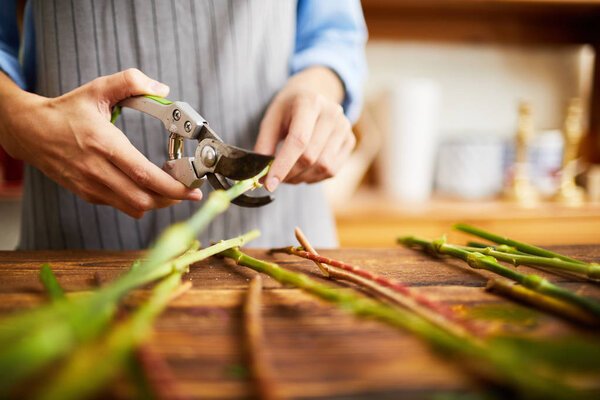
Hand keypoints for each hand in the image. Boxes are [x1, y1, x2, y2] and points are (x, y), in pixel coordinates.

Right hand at [0, 68, 201, 218]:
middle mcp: (97, 170)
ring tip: (171, 188)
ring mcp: (91, 186)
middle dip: (172, 198)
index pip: (144, 175)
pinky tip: (147, 187)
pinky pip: (121, 206)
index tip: (192, 187)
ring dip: (157, 202)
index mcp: (103, 144)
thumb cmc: (65, 112)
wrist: (29, 131)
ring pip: (134, 208)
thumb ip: (131, 81)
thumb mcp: (97, 89)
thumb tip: (161, 88)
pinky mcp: (88, 194)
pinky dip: (140, 201)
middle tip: (187, 189)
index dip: (172, 186)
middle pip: (143, 199)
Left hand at [254, 67, 355, 190]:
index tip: (269, 184)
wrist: (313, 96)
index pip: (298, 140)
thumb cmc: (289, 109)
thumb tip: (262, 173)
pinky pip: (332, 170)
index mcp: (309, 103)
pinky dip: (314, 178)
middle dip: (289, 174)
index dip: (283, 165)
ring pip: (323, 167)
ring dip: (302, 178)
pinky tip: (303, 172)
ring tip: (289, 175)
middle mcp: (332, 113)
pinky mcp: (350, 140)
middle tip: (275, 179)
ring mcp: (344, 127)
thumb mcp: (271, 119)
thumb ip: (264, 143)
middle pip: (310, 156)